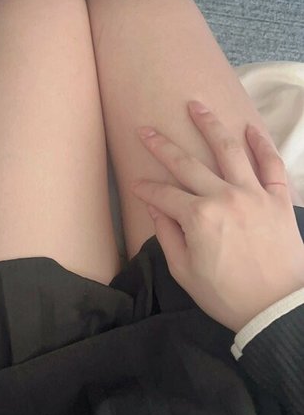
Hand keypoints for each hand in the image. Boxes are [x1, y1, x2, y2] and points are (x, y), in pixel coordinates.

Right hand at [131, 101, 303, 331]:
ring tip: (196, 106)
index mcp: (198, 218)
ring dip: (209, 125)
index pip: (163, 194)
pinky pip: (270, 164)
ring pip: (228, 150)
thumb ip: (167, 235)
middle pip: (187, 163)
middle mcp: (224, 197)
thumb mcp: (185, 272)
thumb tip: (154, 207)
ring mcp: (254, 194)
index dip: (146, 188)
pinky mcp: (278, 199)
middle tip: (145, 130)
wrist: (277, 309)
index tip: (136, 184)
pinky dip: (261, 144)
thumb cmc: (228, 296)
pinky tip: (249, 128)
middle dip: (161, 145)